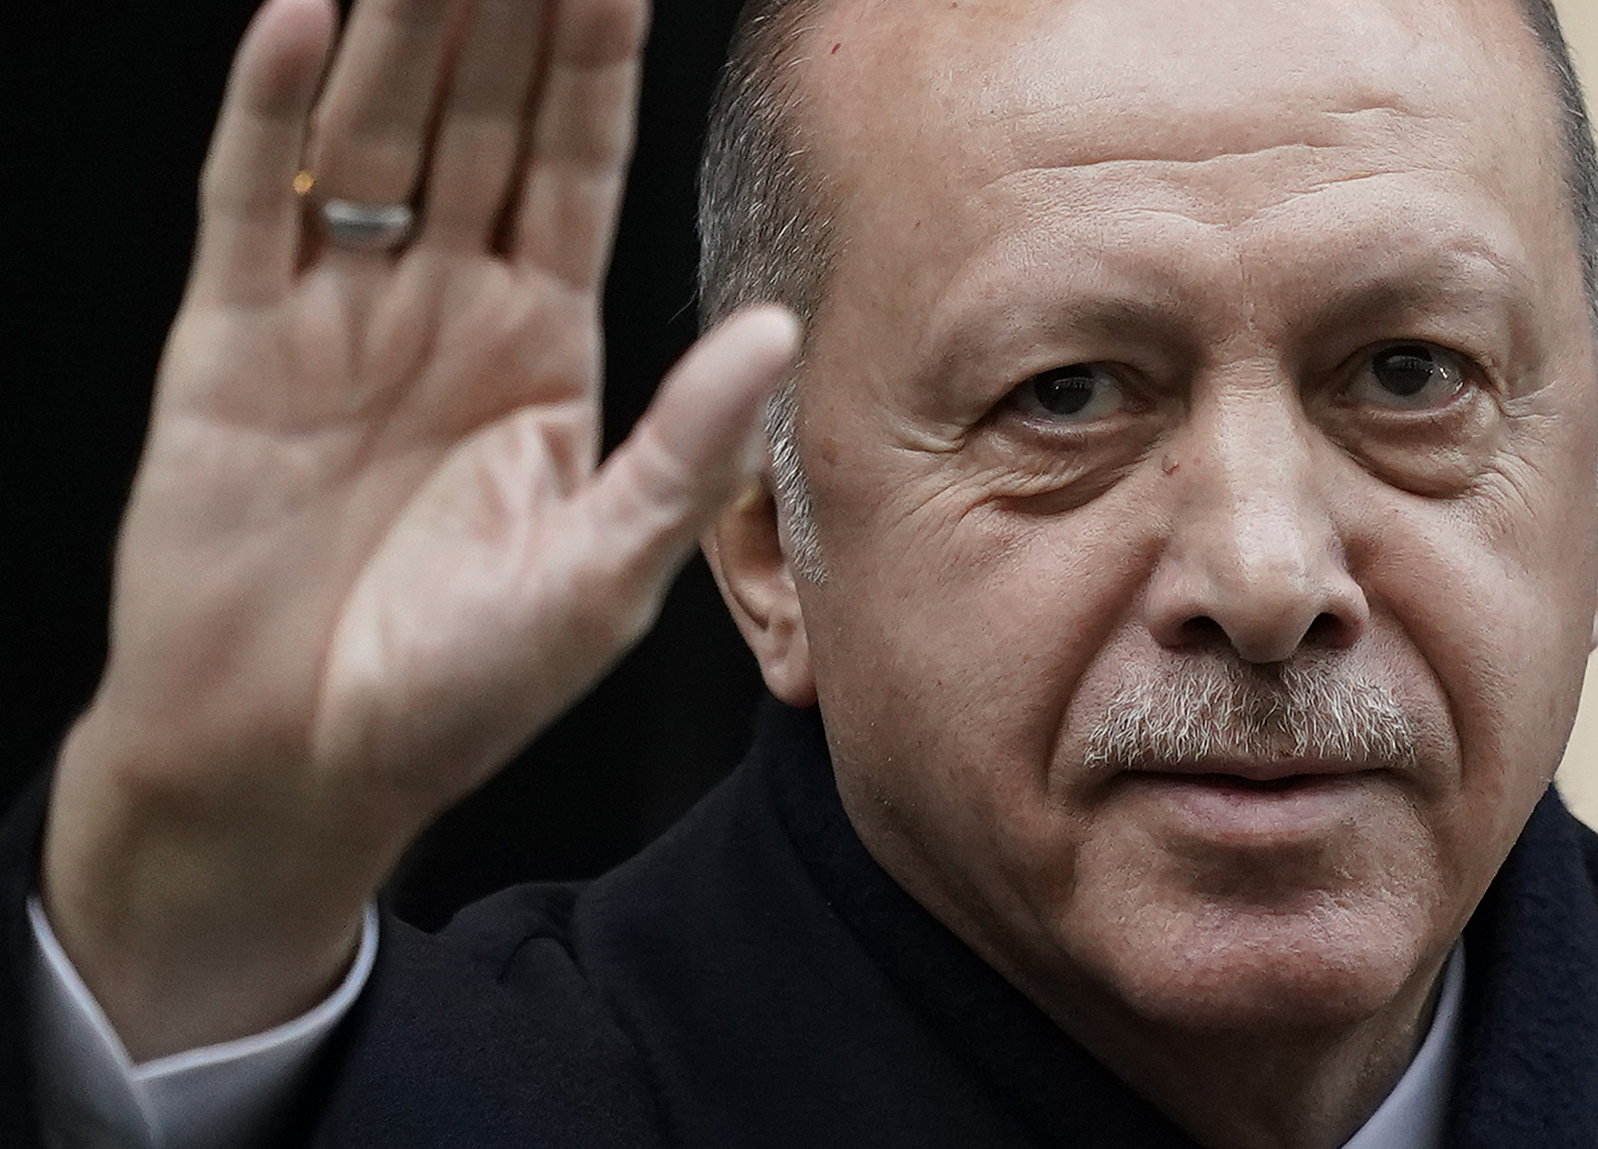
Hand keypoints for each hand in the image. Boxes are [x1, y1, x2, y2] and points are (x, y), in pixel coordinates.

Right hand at [41, 0, 796, 1060]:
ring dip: (399, 31)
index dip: (595, 66)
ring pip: (371, 137)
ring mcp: (333, 317)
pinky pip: (251, 204)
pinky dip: (271, 114)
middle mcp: (442, 311)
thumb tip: (773, 330)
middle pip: (477, 123)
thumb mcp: (598, 576)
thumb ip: (684, 450)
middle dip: (503, 15)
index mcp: (538, 351)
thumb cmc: (455, 691)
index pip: (574, 170)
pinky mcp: (229, 345)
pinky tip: (307, 21)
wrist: (291, 763)